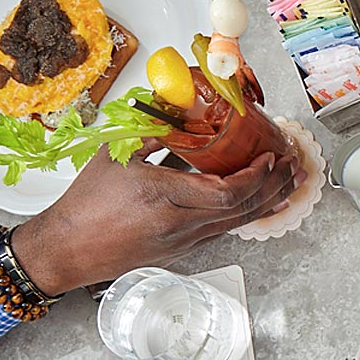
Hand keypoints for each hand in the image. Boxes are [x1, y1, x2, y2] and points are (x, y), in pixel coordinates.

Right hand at [9, 150, 295, 296]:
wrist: (66, 249)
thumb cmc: (85, 203)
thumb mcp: (116, 156)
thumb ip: (152, 132)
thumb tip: (178, 109)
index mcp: (163, 197)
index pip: (227, 192)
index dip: (256, 176)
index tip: (269, 157)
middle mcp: (180, 224)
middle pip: (242, 208)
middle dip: (274, 185)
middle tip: (294, 166)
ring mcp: (183, 242)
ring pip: (237, 223)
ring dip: (267, 201)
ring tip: (290, 182)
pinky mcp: (182, 251)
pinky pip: (224, 231)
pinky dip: (247, 214)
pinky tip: (262, 204)